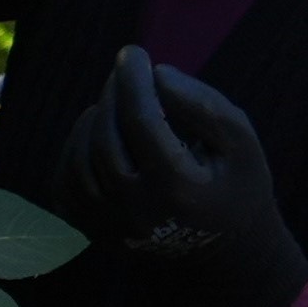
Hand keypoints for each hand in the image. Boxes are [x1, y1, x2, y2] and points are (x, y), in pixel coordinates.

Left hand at [53, 50, 307, 306]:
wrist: (224, 252)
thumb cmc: (237, 186)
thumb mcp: (241, 142)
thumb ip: (205, 106)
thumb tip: (158, 75)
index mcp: (178, 188)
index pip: (141, 122)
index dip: (133, 80)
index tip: (134, 54)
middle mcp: (137, 212)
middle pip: (106, 140)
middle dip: (113, 96)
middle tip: (126, 73)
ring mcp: (110, 227)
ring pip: (81, 161)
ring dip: (93, 120)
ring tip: (117, 103)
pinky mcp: (94, 232)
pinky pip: (65, 184)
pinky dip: (75, 150)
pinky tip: (98, 132)